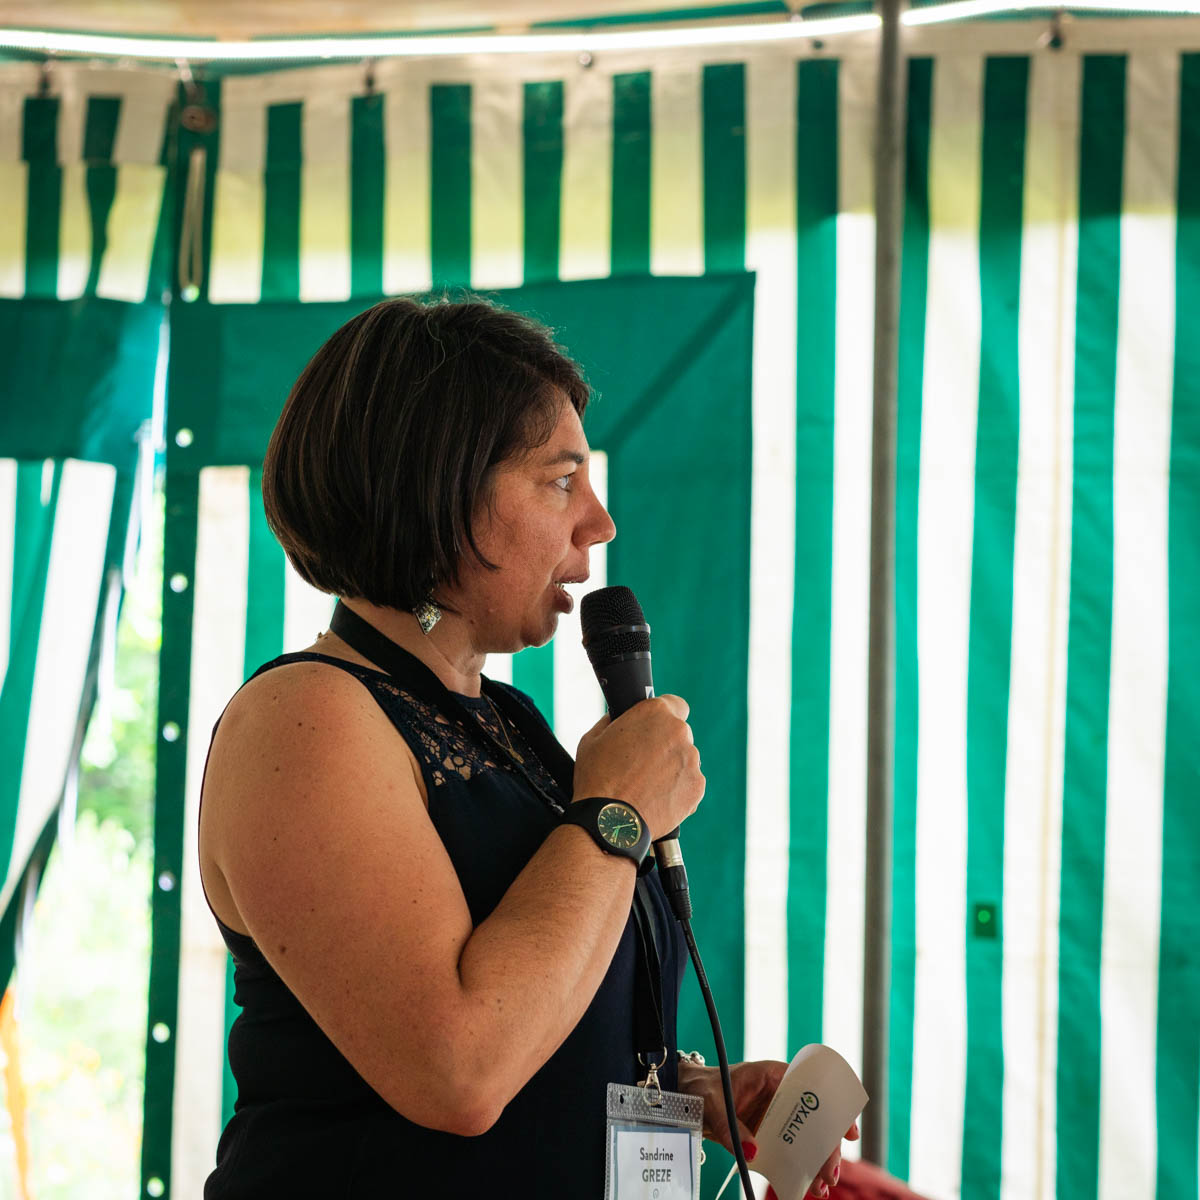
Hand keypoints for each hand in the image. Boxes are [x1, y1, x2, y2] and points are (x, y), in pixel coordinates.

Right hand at [573, 696, 703, 839]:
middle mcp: (678, 732)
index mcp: (655, 713)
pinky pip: (690, 783)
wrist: (611, 821)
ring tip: (646, 785)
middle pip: (679, 733)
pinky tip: (656, 798)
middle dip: (665, 744)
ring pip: (685, 759)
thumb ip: (612, 721)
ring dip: (672, 767)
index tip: (656, 728)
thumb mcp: (593, 738)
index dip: (665, 715)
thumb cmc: (597, 778)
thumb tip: (618, 718)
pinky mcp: (697, 786)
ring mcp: (691, 760)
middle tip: (643, 762)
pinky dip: (678, 789)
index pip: (675, 704)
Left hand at [675, 1059, 858, 1197]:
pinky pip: (789, 1150)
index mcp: (773, 1076)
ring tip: (821, 1188)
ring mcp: (776, 1116)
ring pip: (805, 1138)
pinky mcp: (768, 1134)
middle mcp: (780, 1095)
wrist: (689, 1098)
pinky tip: (804, 1187)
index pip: (812, 1088)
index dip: (833, 1108)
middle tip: (830, 1174)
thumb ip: (730, 1126)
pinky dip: (798, 1168)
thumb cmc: (703, 1089)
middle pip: (813, 1119)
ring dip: (816, 1162)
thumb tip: (754, 1151)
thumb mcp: (713, 1103)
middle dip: (826, 1147)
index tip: (848, 1132)